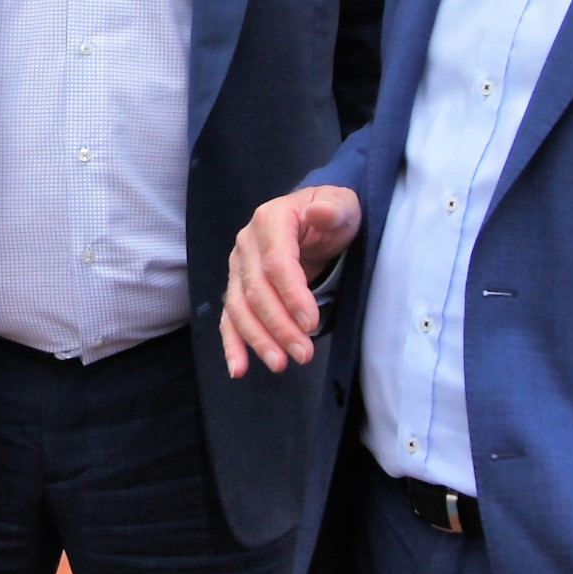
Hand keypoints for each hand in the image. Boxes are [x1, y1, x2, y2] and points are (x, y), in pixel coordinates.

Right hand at [221, 185, 363, 375]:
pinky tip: (239, 368)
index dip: (292, 295)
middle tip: (304, 353)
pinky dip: (232, 344)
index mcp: (270, 221)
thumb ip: (333, 208)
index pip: (276, 263)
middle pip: (256, 291)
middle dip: (279, 326)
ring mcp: (238, 268)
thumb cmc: (332, 214)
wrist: (315, 217)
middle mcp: (246, 244)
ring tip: (280, 363)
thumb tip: (319, 211)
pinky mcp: (237, 288)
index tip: (312, 322)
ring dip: (258, 339)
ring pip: (239, 309)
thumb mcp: (342, 204)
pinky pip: (229, 318)